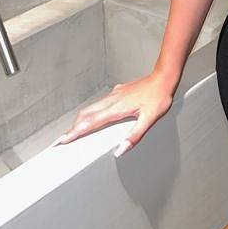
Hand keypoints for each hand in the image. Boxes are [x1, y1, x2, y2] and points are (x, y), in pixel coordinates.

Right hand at [50, 70, 177, 157]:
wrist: (164, 78)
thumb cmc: (158, 97)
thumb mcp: (149, 120)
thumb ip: (134, 136)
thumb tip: (120, 150)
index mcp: (117, 108)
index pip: (91, 122)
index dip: (75, 132)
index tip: (63, 140)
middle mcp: (112, 100)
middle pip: (86, 114)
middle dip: (74, 127)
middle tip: (63, 139)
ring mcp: (115, 94)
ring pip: (92, 107)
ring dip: (81, 119)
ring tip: (75, 130)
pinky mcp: (119, 92)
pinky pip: (101, 103)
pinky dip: (92, 112)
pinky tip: (96, 115)